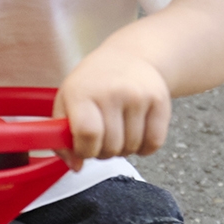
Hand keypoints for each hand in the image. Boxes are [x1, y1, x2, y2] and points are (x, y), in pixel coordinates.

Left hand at [55, 49, 171, 161]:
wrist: (129, 56)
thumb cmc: (93, 84)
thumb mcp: (67, 102)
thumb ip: (62, 138)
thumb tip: (76, 166)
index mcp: (82, 92)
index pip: (88, 134)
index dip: (85, 150)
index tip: (84, 147)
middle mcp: (112, 92)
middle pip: (110, 147)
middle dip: (103, 151)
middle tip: (102, 136)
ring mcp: (138, 96)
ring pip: (132, 148)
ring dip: (124, 149)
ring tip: (118, 130)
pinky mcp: (160, 101)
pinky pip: (154, 143)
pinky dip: (145, 147)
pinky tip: (136, 132)